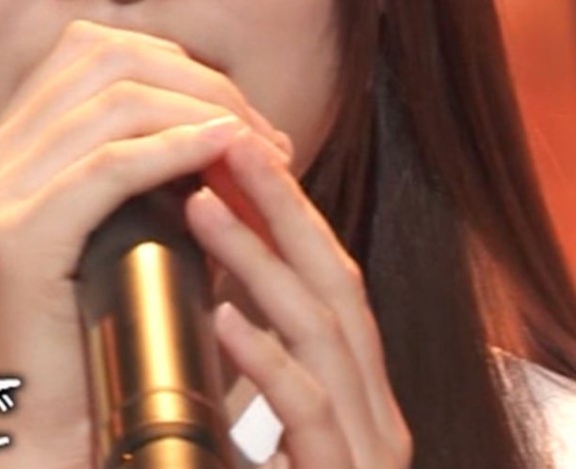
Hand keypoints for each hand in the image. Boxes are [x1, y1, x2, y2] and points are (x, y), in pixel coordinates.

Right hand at [0, 18, 293, 465]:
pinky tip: (225, 154)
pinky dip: (177, 149)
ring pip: (113, 101)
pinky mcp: (16, 238)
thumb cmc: (95, 348)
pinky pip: (109, 165)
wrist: (40, 435)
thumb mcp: (117, 239)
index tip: (241, 116)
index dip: (175, 66)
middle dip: (199, 84)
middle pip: (103, 59)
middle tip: (265, 135)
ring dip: (203, 113)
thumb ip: (148, 175)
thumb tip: (229, 123)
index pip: (88, 52)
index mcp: (1, 152)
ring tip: (261, 151)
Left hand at [187, 132, 412, 468]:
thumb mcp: (260, 437)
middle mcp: (374, 420)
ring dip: (258, 261)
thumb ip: (250, 374)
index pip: (326, 281)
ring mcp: (366, 453)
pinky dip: (266, 360)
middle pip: (335, 285)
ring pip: (321, 334)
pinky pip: (308, 413)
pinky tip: (222, 320)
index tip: (226, 150)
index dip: (281, 211)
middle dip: (280, 206)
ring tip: (201, 205)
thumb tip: (204, 295)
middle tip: (224, 139)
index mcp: (357, 400)